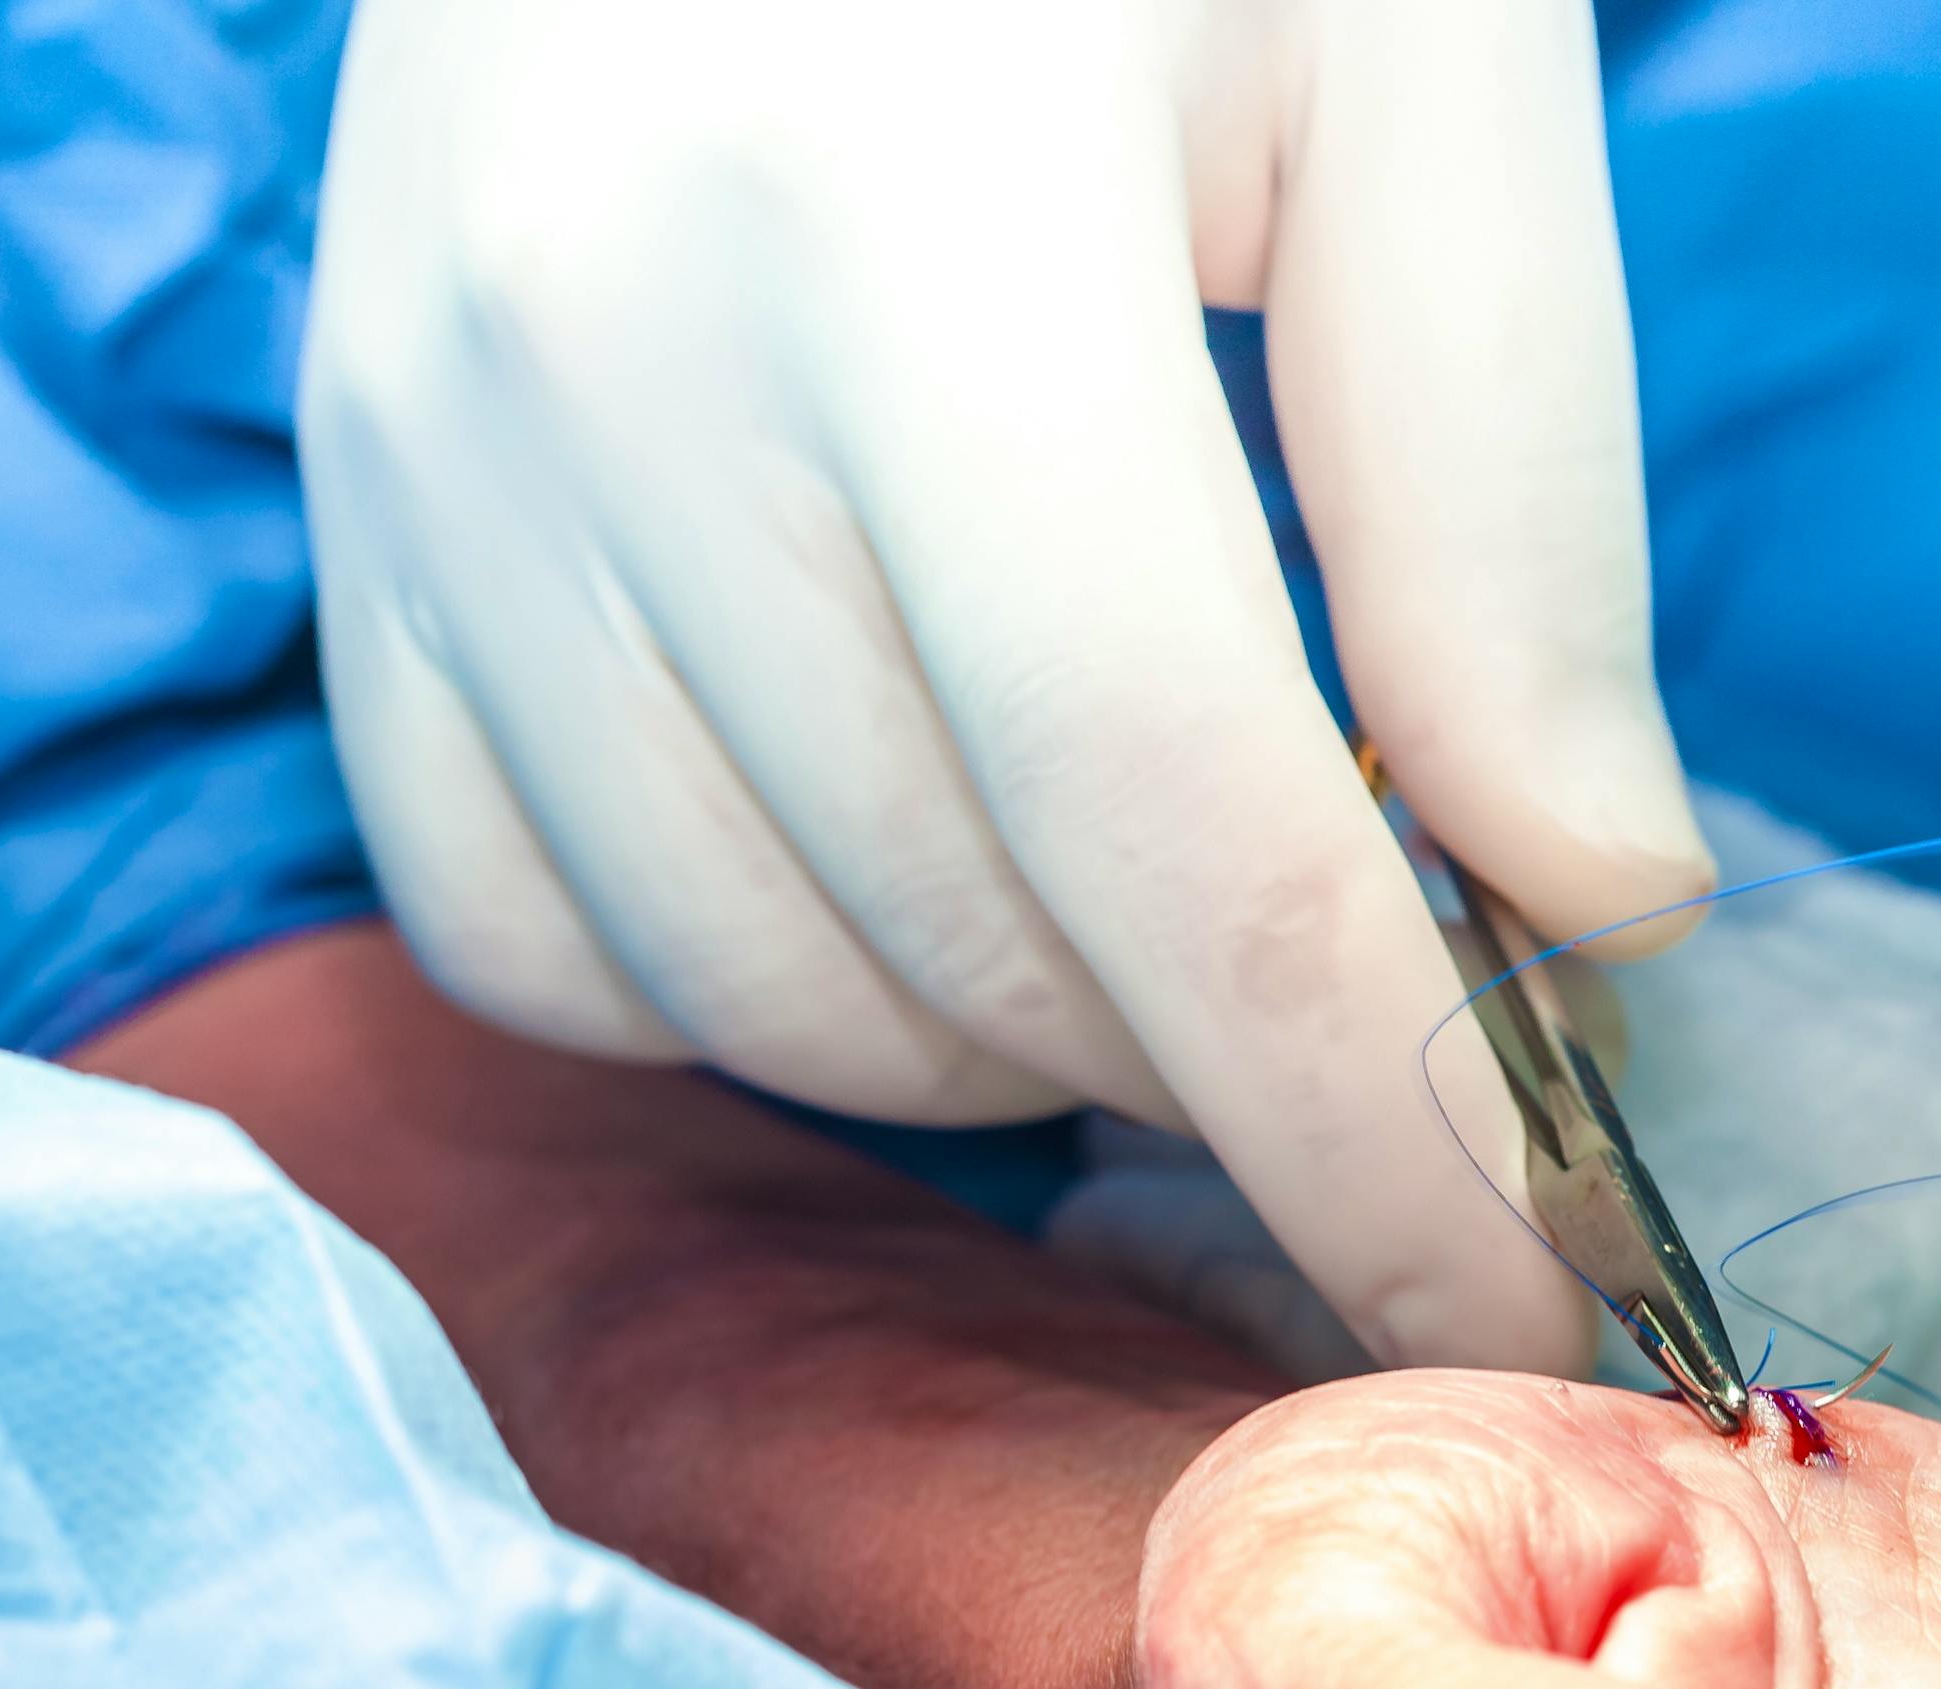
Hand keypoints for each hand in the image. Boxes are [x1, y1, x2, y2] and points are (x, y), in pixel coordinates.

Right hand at [301, 0, 1711, 1370]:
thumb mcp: (1427, 75)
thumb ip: (1505, 505)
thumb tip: (1580, 912)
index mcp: (913, 217)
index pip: (1178, 818)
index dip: (1373, 1128)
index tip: (1521, 1313)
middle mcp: (604, 351)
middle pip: (982, 936)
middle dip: (1247, 1079)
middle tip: (1403, 1014)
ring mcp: (434, 439)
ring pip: (761, 985)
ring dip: (1029, 1046)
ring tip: (1175, 901)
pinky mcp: (360, 497)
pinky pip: (532, 932)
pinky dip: (760, 998)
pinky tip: (921, 872)